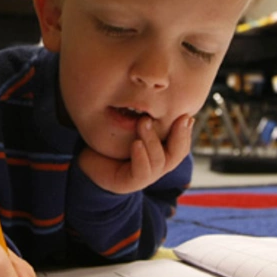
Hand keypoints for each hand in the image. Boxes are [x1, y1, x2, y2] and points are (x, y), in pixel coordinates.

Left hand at [78, 114, 192, 194]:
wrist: (90, 162)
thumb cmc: (113, 142)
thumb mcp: (133, 126)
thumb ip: (148, 117)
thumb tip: (162, 93)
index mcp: (162, 152)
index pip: (181, 144)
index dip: (186, 131)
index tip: (187, 115)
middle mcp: (157, 166)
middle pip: (177, 154)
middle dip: (179, 136)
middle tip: (178, 117)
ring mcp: (146, 176)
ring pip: (159, 160)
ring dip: (152, 140)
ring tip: (142, 122)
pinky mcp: (130, 183)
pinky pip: (141, 172)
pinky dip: (140, 157)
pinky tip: (136, 144)